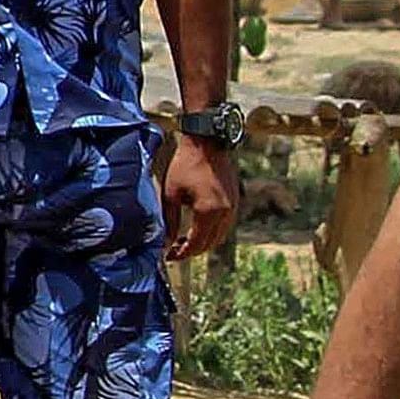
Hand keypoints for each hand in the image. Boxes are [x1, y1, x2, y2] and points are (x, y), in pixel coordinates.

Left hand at [162, 134, 238, 263]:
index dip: (181, 254)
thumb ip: (168, 221)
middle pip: (209, 244)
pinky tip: (196, 228)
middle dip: (191, 251)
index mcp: (209, 212)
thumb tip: (164, 243)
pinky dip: (212, 232)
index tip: (168, 256)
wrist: (207, 142)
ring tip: (183, 240)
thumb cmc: (185, 165)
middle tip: (174, 250)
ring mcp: (233, 207)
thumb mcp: (170, 195)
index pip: (196, 245)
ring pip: (219, 237)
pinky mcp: (235, 201)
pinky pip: (225, 225)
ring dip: (203, 243)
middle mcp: (225, 213)